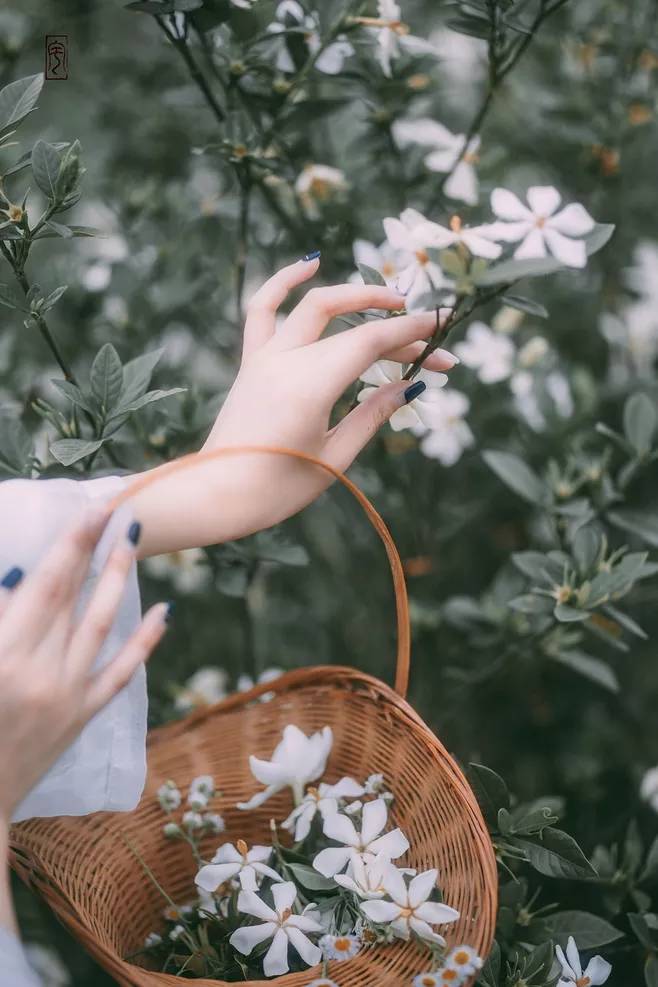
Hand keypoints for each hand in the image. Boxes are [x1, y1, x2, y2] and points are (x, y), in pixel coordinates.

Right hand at [0, 509, 168, 823]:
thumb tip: (16, 575)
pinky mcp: (82, 717)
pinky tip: (162, 612)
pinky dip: (142, 641)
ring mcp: (67, 695)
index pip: (46, 584)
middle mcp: (41, 671)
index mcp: (3, 656)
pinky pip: (120, 673)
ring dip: (119, 578)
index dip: (71, 542)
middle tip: (116, 508)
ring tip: (132, 541)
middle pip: (74, 595)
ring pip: (101, 624)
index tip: (90, 508)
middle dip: (95, 547)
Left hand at [132, 257, 455, 555]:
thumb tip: (409, 386)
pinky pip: (263, 309)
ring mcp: (264, 357)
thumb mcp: (334, 457)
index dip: (411, 332)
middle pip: (352, 328)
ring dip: (355, 296)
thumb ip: (371, 415)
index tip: (443, 329)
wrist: (215, 496)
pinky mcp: (251, 363)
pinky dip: (284, 282)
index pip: (370, 342)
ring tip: (391, 299)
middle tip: (430, 344)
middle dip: (397, 328)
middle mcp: (286, 361)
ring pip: (314, 307)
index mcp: (310, 386)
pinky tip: (311, 264)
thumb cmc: (276, 490)